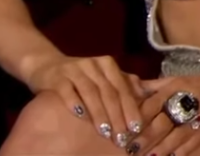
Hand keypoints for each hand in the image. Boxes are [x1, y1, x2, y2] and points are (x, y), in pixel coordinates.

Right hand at [26, 55, 146, 145]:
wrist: (46, 66)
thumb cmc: (81, 78)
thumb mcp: (104, 80)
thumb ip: (125, 86)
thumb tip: (152, 96)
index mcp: (108, 65)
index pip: (123, 88)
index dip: (131, 108)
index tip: (137, 128)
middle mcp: (93, 64)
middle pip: (109, 91)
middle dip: (117, 115)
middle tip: (122, 136)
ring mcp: (74, 69)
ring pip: (90, 92)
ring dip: (98, 112)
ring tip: (104, 131)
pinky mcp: (56, 76)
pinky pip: (67, 90)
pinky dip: (74, 102)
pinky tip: (79, 115)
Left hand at [128, 72, 199, 155]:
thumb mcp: (182, 80)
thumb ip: (156, 87)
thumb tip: (129, 88)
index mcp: (176, 85)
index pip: (149, 104)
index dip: (133, 120)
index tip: (120, 132)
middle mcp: (187, 98)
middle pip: (160, 122)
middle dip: (143, 138)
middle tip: (128, 150)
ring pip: (174, 136)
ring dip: (159, 149)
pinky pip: (192, 143)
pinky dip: (179, 153)